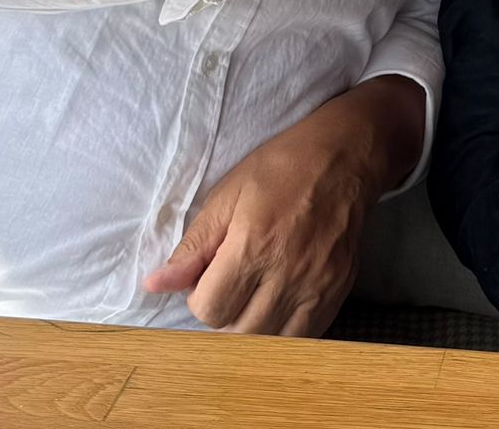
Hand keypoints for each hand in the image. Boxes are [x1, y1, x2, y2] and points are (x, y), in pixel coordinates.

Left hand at [143, 78, 418, 332]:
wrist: (345, 157)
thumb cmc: (281, 167)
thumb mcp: (228, 194)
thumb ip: (193, 246)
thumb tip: (153, 284)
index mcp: (252, 246)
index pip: (208, 310)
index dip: (199, 296)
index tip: (209, 275)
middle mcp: (286, 274)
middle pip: (237, 333)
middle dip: (224, 314)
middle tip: (231, 283)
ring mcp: (316, 287)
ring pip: (269, 341)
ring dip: (252, 325)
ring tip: (254, 294)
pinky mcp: (337, 293)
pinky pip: (304, 337)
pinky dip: (285, 329)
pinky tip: (280, 301)